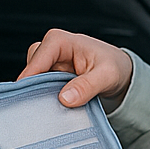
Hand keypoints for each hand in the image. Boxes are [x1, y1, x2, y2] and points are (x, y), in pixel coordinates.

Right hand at [17, 29, 133, 108]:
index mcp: (60, 41)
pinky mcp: (51, 76)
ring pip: (33, 81)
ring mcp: (50, 64)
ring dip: (41, 94)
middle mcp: (51, 49)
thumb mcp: (106, 76)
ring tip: (56, 107)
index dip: (31, 79)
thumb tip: (65, 98)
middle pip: (30, 70)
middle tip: (46, 107)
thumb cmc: (114, 67)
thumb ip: (87, 86)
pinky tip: (56, 106)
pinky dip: (46, 98)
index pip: (37, 59)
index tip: (28, 98)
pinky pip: (40, 88)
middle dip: (36, 88)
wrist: (121, 73)